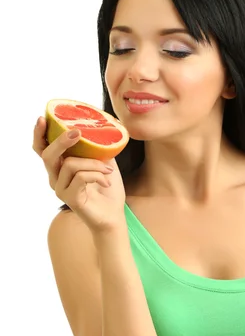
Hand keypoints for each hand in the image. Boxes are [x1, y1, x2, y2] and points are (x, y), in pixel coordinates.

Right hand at [32, 116, 126, 232]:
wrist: (114, 216)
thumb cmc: (107, 190)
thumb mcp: (104, 162)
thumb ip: (98, 148)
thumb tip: (102, 128)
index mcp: (60, 168)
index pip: (42, 149)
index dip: (39, 134)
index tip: (42, 119)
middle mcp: (56, 178)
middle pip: (48, 155)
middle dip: (61, 141)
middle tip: (77, 133)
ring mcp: (61, 189)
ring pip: (70, 164)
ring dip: (93, 163)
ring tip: (108, 169)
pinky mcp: (69, 199)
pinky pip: (81, 177)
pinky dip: (97, 175)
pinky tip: (106, 182)